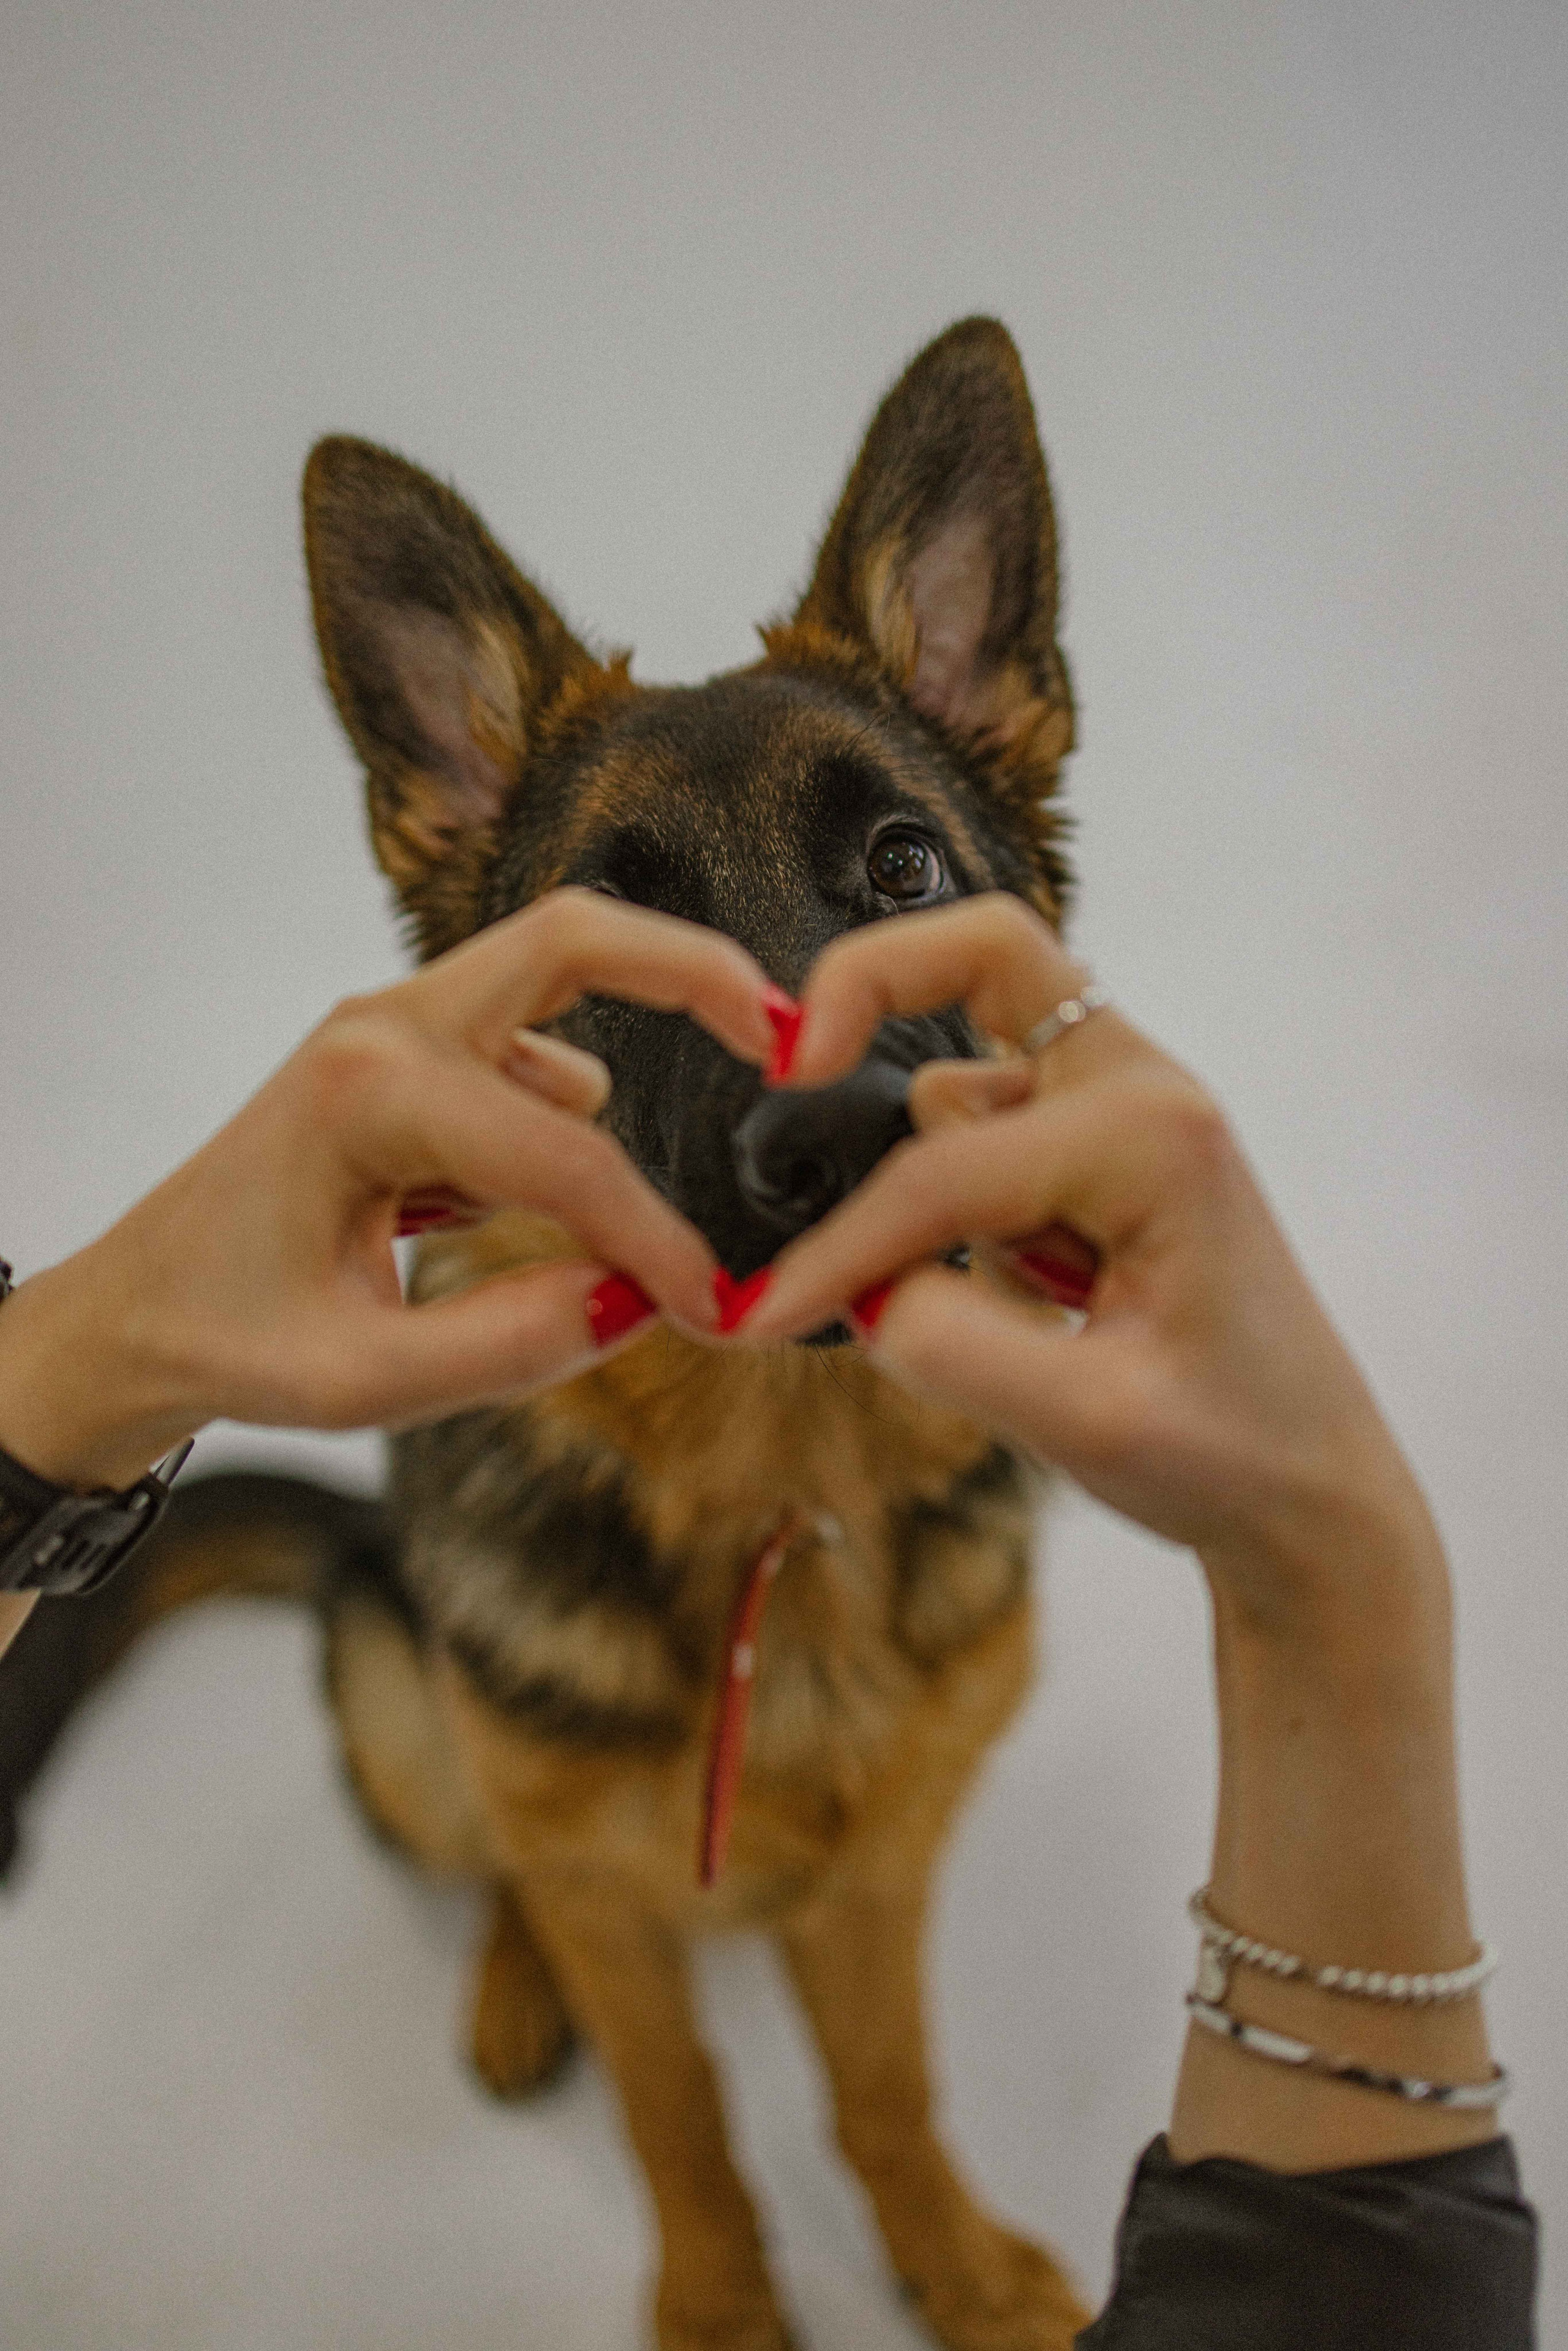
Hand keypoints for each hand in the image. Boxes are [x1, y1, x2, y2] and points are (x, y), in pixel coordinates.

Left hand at [0, 890, 778, 1492]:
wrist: (135, 1316)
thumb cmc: (227, 1337)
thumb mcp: (363, 1380)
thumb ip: (510, 1345)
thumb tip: (636, 1300)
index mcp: (369, 1092)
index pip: (569, 1156)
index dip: (657, 1240)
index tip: (712, 1309)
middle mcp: (385, 1028)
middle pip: (576, 939)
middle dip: (696, 971)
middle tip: (791, 1029)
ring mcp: (396, 1026)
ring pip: (559, 985)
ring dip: (626, 1056)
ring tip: (629, 1200)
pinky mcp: (409, 1053)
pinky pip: (528, 1049)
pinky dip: (564, 1111)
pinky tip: (521, 1212)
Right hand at [744, 895, 1435, 1610]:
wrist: (1313, 1492)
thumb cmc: (1231, 1451)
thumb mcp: (1085, 1422)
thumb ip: (946, 1343)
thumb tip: (855, 1285)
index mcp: (1152, 1137)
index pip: (940, 1174)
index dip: (840, 1249)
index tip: (761, 1318)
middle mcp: (1143, 1090)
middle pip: (982, 958)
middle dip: (869, 983)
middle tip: (788, 1055)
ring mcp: (1126, 1109)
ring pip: (964, 1085)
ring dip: (942, 1180)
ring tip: (1030, 1315)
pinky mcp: (1103, 1150)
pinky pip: (985, 1134)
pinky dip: (965, 1202)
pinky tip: (1040, 1305)